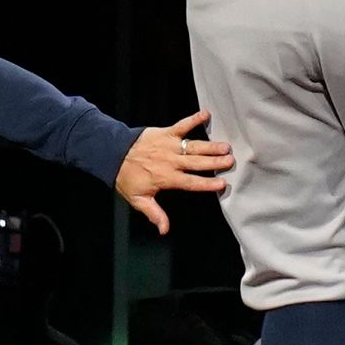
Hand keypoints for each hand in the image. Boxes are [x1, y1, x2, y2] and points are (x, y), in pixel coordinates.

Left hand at [114, 110, 232, 234]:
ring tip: (225, 146)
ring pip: (194, 146)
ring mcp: (169, 146)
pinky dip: (193, 119)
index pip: (191, 182)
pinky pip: (182, 125)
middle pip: (197, 163)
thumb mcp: (138, 199)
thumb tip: (164, 230)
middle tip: (230, 161)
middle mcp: (171, 161)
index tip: (222, 184)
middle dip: (215, 162)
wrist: (113, 154)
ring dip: (211, 146)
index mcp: (167, 178)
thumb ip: (154, 213)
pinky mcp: (166, 133)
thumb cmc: (127, 177)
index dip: (207, 183)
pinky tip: (206, 114)